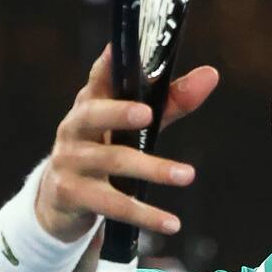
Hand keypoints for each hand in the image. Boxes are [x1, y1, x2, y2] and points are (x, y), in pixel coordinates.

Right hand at [37, 46, 219, 240]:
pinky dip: (144, 215)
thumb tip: (212, 74)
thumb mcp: (136, 126)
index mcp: (91, 102)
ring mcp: (70, 161)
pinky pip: (111, 205)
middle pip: (94, 115)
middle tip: (149, 114)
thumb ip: (172, 102)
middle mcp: (75, 127)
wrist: (60, 200)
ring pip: (112, 162)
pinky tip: (172, 222)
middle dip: (119, 113)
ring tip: (187, 176)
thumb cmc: (107, 149)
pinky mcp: (71, 194)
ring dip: (152, 169)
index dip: (108, 63)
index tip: (117, 48)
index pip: (99, 77)